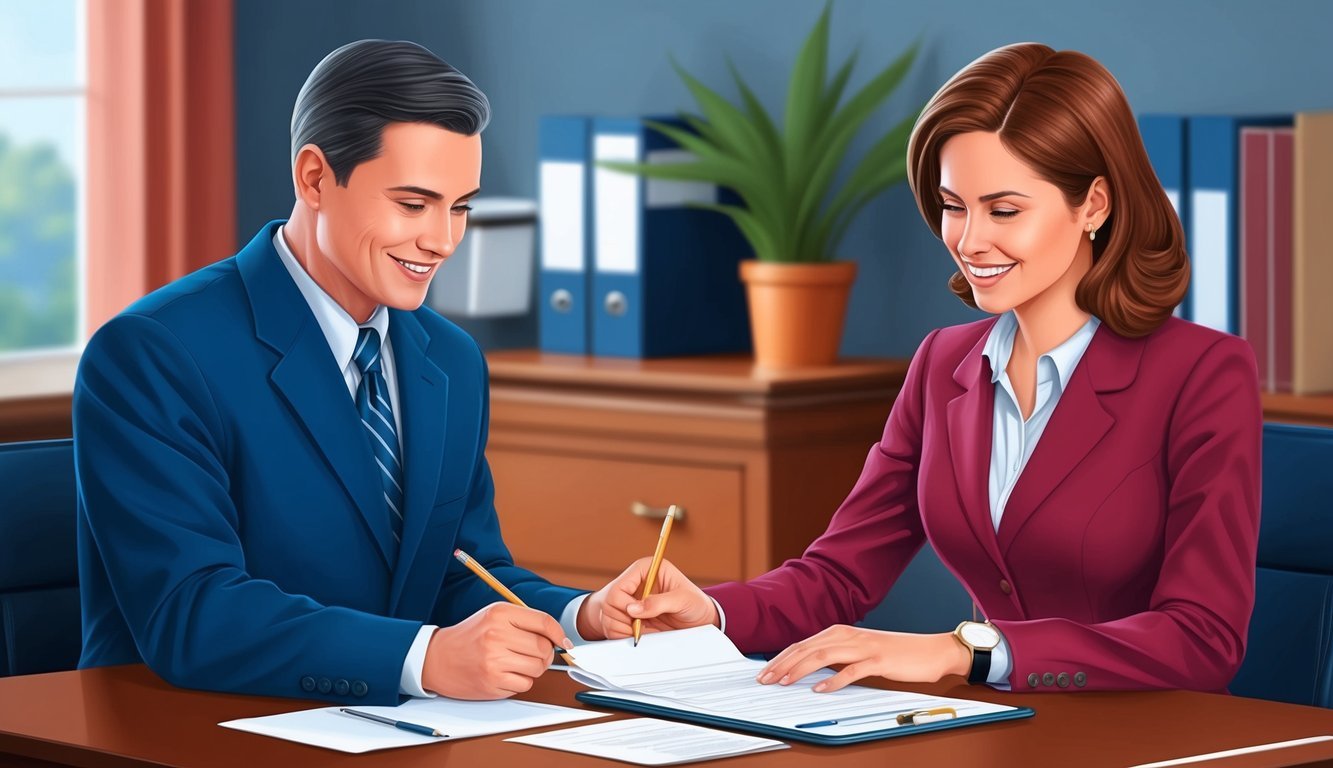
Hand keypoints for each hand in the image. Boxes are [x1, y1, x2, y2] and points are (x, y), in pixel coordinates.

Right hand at [421, 602, 572, 698]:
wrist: (437, 658)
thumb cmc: (470, 637)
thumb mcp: (494, 616)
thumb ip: (524, 621)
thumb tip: (558, 637)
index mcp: (499, 614)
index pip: (543, 621)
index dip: (558, 633)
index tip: (563, 641)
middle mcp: (496, 635)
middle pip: (543, 647)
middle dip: (544, 653)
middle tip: (532, 653)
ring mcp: (494, 660)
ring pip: (537, 668)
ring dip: (533, 668)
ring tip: (516, 663)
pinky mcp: (492, 682)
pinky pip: (525, 684)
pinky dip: (520, 681)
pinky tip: (505, 674)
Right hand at [577, 557, 718, 640]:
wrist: (701, 620)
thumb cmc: (696, 603)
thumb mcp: (683, 599)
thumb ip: (659, 602)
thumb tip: (633, 609)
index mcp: (645, 569)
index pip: (620, 586)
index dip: (625, 604)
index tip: (638, 616)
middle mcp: (634, 583)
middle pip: (610, 603)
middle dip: (623, 620)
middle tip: (640, 628)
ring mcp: (629, 600)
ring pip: (608, 616)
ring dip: (622, 629)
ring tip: (642, 632)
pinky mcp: (628, 615)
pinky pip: (612, 627)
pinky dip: (622, 636)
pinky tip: (638, 636)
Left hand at [757, 626, 970, 691]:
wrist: (930, 651)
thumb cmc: (894, 653)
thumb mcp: (859, 652)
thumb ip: (836, 657)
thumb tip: (810, 671)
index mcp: (840, 633)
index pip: (803, 645)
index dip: (781, 658)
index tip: (765, 672)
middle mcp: (848, 636)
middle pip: (807, 648)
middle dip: (782, 664)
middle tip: (765, 679)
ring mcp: (863, 646)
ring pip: (823, 655)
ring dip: (800, 669)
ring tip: (784, 682)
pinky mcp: (878, 659)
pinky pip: (852, 670)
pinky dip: (834, 680)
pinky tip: (821, 689)